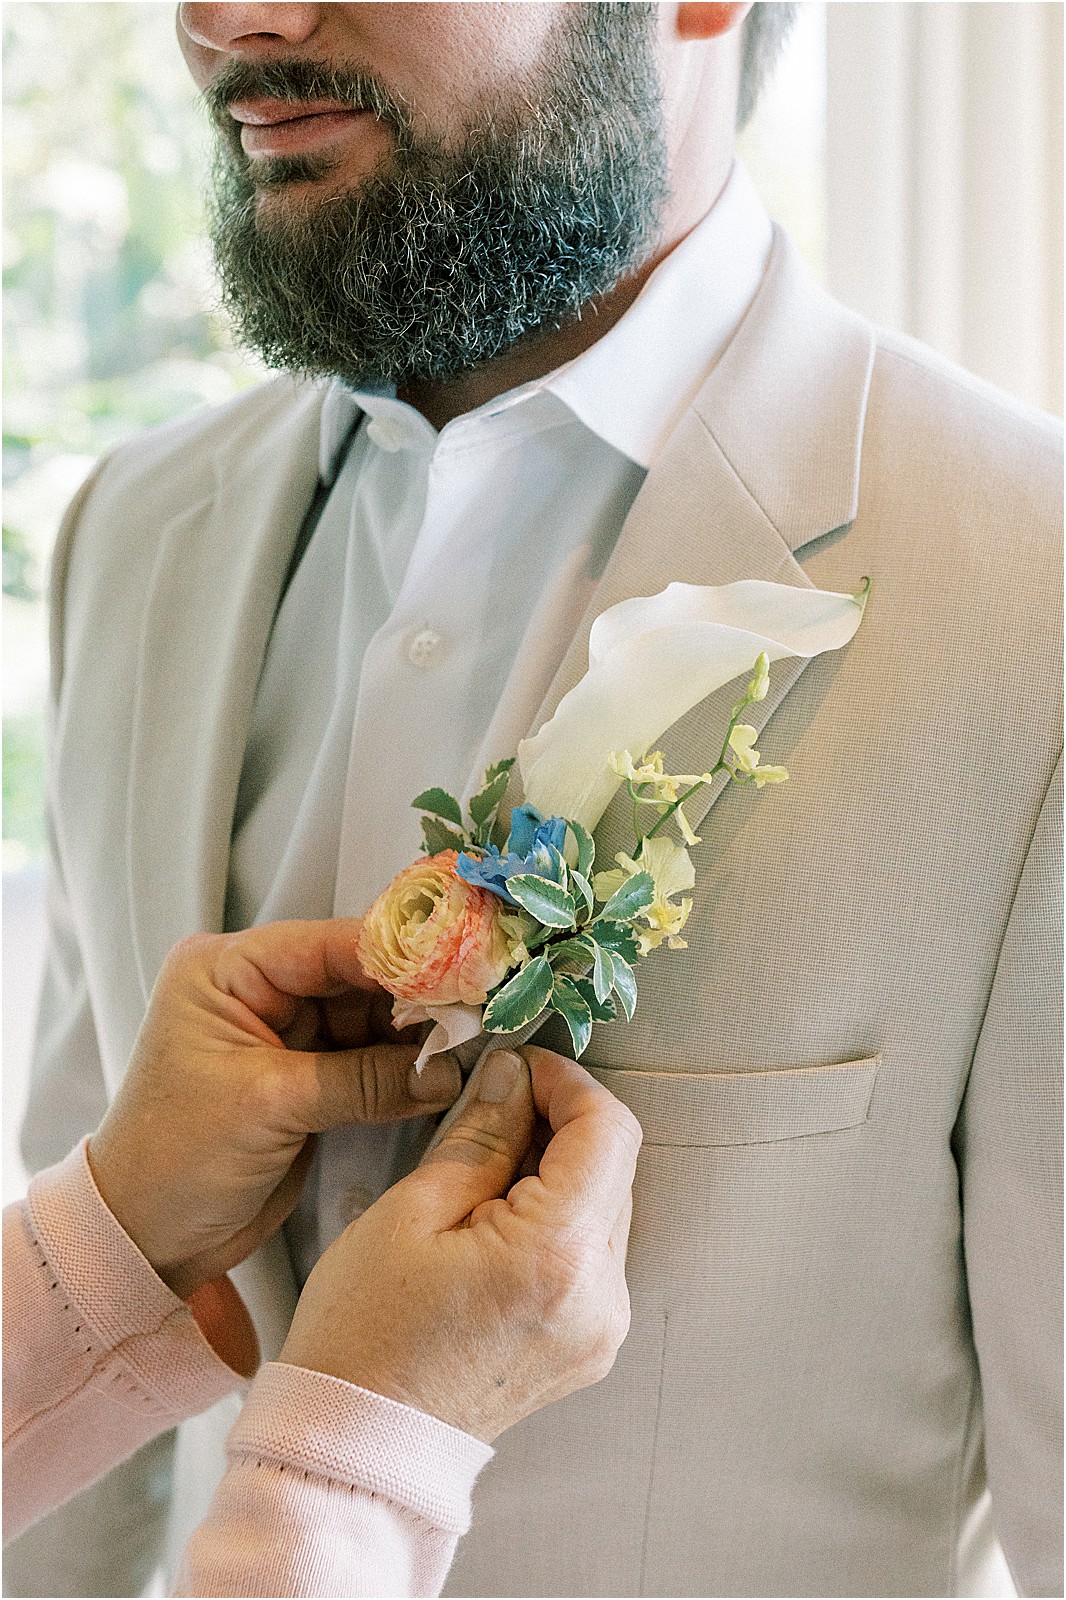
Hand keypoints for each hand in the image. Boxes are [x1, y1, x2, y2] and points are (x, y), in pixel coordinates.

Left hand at [88, 921, 461, 1301]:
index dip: (400, 956)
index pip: (330, 945)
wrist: (144, 1240)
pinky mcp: (305, 1079)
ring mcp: (284, 1035)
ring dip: (417, 1035)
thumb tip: (446, 1069)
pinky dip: (403, 1068)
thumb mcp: (269, 1106)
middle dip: (416, 998)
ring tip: (471, 1045)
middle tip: (480, 1011)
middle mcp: (257, 990)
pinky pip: (367, 1059)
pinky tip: (444, 1072)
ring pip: (369, 1017)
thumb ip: (363, 1080)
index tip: (465, 967)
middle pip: (357, 976)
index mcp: (226, 971)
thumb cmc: (175, 1160)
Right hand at [279, 1044, 642, 1441]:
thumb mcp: (412, 1211)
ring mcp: (603, 1329)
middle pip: (615, 1167)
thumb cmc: (366, 1332)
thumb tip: (514, 1075)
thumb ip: (480, 1135)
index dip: (568, 1082)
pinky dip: (562, 1220)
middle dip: (562, 1123)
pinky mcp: (591, 1347)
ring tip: (489, 1168)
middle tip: (495, 1107)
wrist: (360, 1445)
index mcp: (558, 1254)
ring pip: (607, 1208)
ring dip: (563, 1171)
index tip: (519, 1069)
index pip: (608, 1129)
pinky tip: (502, 1220)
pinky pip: (595, 1256)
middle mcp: (602, 1295)